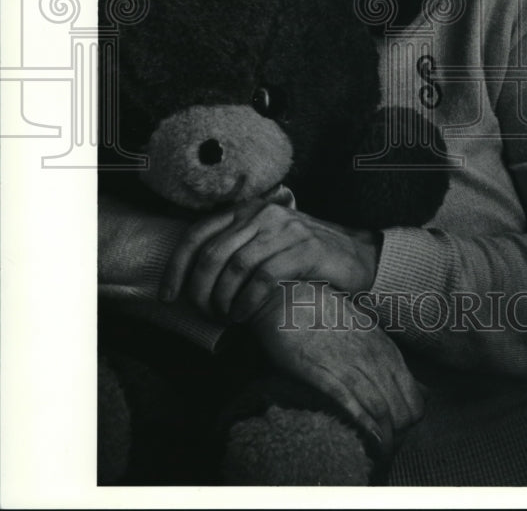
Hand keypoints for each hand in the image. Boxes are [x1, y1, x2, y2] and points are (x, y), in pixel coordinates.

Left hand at [160, 199, 380, 321]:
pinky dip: (247, 302)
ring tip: (227, 317)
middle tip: (205, 314)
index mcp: (246, 210)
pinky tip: (245, 315)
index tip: (168, 296)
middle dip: (199, 291)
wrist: (356, 256)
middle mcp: (262, 214)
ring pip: (235, 267)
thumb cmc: (302, 257)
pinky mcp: (305, 249)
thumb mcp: (265, 242)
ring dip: (223, 300)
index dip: (176, 266)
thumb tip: (191, 274)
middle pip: (212, 254)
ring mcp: (285, 229)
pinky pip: (263, 279)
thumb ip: (235, 246)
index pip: (197, 234)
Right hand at [250, 281, 423, 458]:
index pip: (417, 399)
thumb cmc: (326, 318)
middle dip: (400, 435)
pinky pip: (352, 402)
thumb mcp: (367, 334)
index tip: (400, 433)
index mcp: (386, 349)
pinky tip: (369, 439)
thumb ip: (390, 362)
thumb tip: (421, 389)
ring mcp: (350, 362)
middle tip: (388, 448)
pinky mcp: (323, 370)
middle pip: (404, 409)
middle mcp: (374, 356)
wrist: (287, 298)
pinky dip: (364, 424)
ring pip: (383, 408)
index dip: (411, 422)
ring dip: (385, 438)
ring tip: (380, 456)